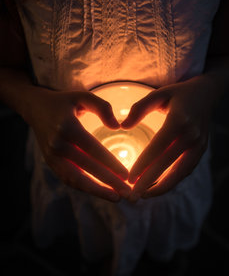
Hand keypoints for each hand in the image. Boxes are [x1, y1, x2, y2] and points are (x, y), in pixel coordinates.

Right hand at [26, 87, 130, 201]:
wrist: (36, 108)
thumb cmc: (64, 102)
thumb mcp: (82, 96)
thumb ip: (102, 107)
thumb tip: (117, 126)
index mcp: (67, 127)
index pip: (92, 149)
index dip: (110, 163)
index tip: (126, 175)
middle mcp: (58, 144)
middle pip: (86, 168)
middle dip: (108, 182)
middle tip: (127, 192)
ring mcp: (52, 156)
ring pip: (75, 179)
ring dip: (96, 190)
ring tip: (115, 197)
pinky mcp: (51, 163)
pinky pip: (68, 179)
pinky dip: (84, 187)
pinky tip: (99, 191)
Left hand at [121, 75, 217, 200]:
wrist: (205, 95)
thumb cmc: (177, 94)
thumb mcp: (158, 94)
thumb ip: (140, 108)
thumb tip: (122, 126)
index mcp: (179, 120)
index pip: (158, 147)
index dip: (143, 164)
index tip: (129, 178)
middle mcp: (191, 135)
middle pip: (168, 164)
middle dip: (150, 181)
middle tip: (133, 195)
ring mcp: (199, 144)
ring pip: (180, 172)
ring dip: (163, 186)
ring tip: (144, 196)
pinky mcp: (201, 150)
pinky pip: (186, 169)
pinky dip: (173, 180)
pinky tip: (159, 186)